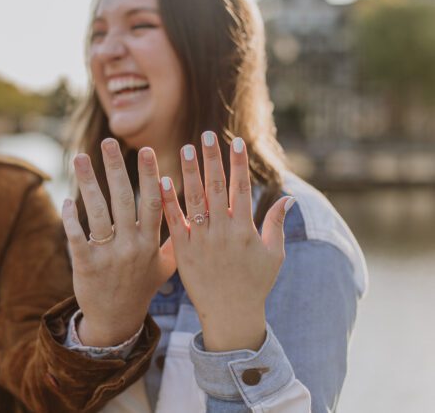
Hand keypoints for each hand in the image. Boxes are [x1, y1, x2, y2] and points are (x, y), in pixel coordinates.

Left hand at [62, 139, 175, 345]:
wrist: (116, 320)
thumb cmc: (142, 287)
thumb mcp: (166, 266)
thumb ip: (176, 238)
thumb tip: (189, 210)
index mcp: (151, 243)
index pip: (154, 202)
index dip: (150, 175)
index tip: (146, 150)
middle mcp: (131, 246)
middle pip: (123, 199)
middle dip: (116, 167)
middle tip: (108, 141)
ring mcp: (108, 256)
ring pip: (96, 212)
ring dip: (87, 182)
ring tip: (80, 157)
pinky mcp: (86, 265)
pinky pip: (76, 236)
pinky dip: (70, 216)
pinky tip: (67, 199)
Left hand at [159, 132, 294, 351]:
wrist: (230, 315)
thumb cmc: (255, 284)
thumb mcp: (273, 254)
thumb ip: (276, 224)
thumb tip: (289, 197)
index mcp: (245, 229)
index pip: (241, 189)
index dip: (238, 164)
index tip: (235, 142)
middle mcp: (223, 231)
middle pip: (216, 188)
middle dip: (212, 159)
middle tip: (205, 135)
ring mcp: (202, 240)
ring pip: (194, 200)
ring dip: (189, 173)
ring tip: (184, 149)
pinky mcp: (183, 250)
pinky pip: (174, 222)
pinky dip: (169, 201)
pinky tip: (162, 181)